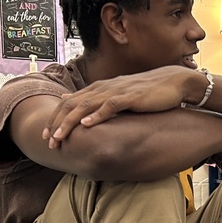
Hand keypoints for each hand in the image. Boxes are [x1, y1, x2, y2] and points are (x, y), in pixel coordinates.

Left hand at [43, 67, 198, 146]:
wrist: (174, 82)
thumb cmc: (148, 92)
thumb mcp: (120, 95)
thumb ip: (99, 100)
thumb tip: (80, 106)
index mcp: (100, 88)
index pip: (70, 102)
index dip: (56, 117)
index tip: (47, 135)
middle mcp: (104, 87)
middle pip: (72, 104)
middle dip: (58, 122)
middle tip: (48, 141)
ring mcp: (117, 91)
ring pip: (86, 105)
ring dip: (71, 121)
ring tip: (60, 136)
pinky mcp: (131, 96)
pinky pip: (110, 105)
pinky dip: (97, 115)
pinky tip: (87, 124)